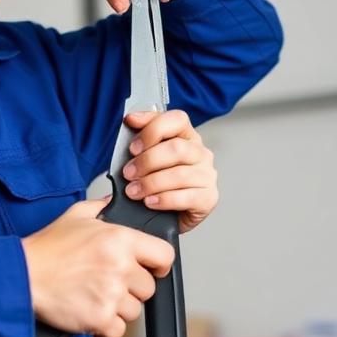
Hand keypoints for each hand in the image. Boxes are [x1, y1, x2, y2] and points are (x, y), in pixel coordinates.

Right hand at [21, 198, 174, 336]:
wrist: (23, 275)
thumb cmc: (47, 247)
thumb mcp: (75, 215)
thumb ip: (102, 207)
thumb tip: (114, 203)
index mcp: (120, 239)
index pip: (164, 255)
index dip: (159, 263)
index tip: (150, 268)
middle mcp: (120, 266)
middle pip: (149, 287)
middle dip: (131, 287)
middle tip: (107, 281)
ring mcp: (111, 294)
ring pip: (134, 310)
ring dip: (117, 307)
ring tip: (94, 295)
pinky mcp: (100, 318)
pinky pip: (117, 330)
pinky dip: (105, 327)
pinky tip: (89, 312)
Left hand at [122, 110, 217, 233]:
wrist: (167, 216)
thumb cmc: (156, 182)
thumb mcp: (145, 158)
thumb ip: (140, 140)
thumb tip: (129, 121)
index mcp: (186, 136)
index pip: (177, 120)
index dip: (153, 129)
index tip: (132, 144)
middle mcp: (200, 153)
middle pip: (177, 148)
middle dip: (147, 160)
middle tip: (128, 173)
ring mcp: (207, 175)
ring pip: (180, 174)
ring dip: (150, 183)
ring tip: (133, 191)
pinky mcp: (208, 198)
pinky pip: (186, 197)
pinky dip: (163, 200)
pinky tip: (149, 202)